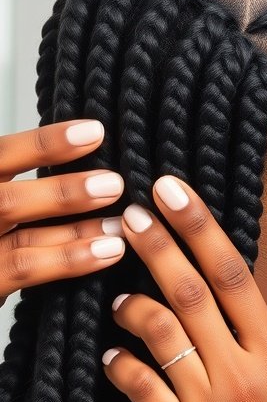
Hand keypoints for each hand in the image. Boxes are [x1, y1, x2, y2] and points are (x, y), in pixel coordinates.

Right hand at [0, 119, 126, 308]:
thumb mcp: (5, 197)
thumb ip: (32, 186)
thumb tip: (92, 161)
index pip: (3, 155)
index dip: (45, 143)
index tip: (95, 132)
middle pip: (8, 199)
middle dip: (63, 191)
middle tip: (114, 185)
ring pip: (23, 237)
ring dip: (76, 230)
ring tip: (119, 226)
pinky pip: (25, 269)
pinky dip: (68, 260)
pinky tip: (106, 253)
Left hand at [101, 175, 266, 401]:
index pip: (236, 277)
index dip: (202, 229)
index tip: (175, 193)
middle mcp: (241, 375)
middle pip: (190, 292)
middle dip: (156, 245)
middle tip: (130, 212)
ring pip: (160, 336)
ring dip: (132, 305)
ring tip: (115, 291)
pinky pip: (141, 391)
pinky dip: (123, 366)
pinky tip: (112, 354)